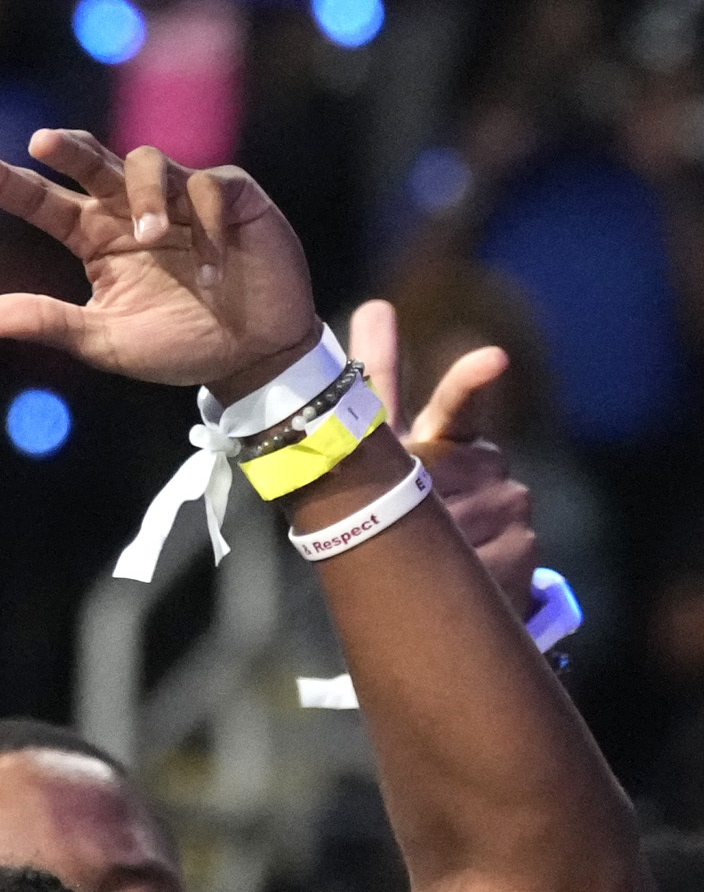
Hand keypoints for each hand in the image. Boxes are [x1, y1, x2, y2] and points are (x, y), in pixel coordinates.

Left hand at [0, 128, 325, 400]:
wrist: (252, 357)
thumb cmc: (177, 346)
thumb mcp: (103, 340)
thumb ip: (45, 322)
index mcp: (92, 236)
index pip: (38, 200)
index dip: (1, 179)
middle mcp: (130, 209)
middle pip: (89, 160)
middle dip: (66, 148)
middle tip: (41, 142)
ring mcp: (181, 198)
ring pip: (148, 163)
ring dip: (146, 195)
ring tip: (150, 236)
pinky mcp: (233, 196)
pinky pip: (210, 187)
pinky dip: (205, 224)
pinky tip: (209, 269)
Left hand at [348, 298, 530, 595]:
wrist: (434, 583)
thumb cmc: (390, 513)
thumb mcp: (367, 462)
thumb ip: (370, 397)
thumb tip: (375, 308)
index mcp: (440, 437)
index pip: (456, 403)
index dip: (471, 381)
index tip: (493, 359)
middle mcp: (480, 462)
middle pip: (443, 473)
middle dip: (411, 497)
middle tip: (397, 514)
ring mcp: (508, 499)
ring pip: (461, 515)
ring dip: (430, 538)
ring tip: (422, 547)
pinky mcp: (524, 542)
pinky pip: (484, 553)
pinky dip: (461, 566)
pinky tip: (457, 568)